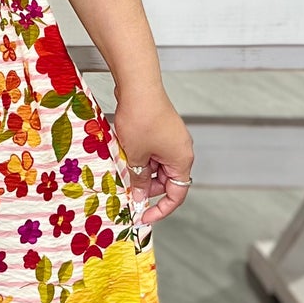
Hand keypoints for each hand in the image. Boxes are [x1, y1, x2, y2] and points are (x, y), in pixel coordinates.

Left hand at [112, 89, 193, 222]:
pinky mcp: (161, 130)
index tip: (144, 216)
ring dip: (140, 170)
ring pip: (156, 166)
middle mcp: (181, 150)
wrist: (138, 86)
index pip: (177, 194)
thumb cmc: (140, 118)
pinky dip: (139, 157)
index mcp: (182, 160)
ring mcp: (172, 139)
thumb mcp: (135, 156)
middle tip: (126, 190)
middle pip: (166, 180)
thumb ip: (138, 179)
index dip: (160, 209)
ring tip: (122, 167)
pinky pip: (152, 152)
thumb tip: (139, 196)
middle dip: (146, 187)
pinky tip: (124, 154)